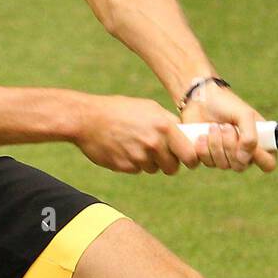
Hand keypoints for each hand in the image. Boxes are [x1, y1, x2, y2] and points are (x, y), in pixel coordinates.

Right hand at [74, 95, 199, 175]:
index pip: (189, 154)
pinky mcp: (125, 167)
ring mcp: (138, 157)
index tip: (188, 159)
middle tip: (160, 153)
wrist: (87, 119)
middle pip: (173, 167)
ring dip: (149, 162)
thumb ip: (169, 122)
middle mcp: (154, 143)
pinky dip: (133, 163)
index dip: (191, 158)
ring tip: (135, 144)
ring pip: (154, 169)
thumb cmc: (119, 109)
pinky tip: (123, 148)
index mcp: (164, 126)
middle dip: (169, 163)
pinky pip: (137, 170)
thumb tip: (186, 135)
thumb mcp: (149, 108)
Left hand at [180, 83, 276, 172]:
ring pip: (222, 165)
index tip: (247, 142)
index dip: (260, 158)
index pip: (268, 163)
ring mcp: (224, 158)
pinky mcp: (207, 158)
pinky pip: (205, 163)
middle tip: (225, 126)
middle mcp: (243, 154)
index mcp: (259, 143)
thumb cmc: (226, 104)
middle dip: (230, 145)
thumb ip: (250, 135)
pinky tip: (201, 135)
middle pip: (240, 166)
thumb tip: (245, 157)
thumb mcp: (244, 114)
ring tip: (213, 126)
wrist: (201, 99)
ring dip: (215, 143)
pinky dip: (202, 148)